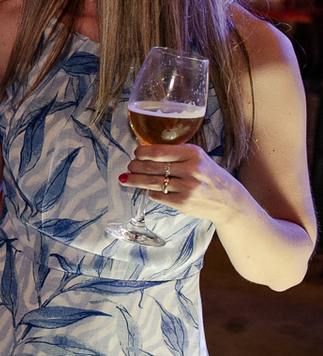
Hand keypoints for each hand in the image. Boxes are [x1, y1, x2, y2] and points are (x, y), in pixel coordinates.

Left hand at [121, 143, 243, 224]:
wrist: (229, 200)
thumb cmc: (208, 175)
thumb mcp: (197, 157)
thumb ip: (175, 153)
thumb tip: (144, 153)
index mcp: (193, 154)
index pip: (158, 151)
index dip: (141, 153)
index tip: (136, 153)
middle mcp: (191, 169)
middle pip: (151, 167)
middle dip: (135, 166)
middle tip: (129, 166)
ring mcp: (187, 188)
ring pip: (151, 182)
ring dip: (134, 180)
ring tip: (126, 178)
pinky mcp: (183, 203)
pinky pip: (157, 196)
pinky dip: (148, 191)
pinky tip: (145, 188)